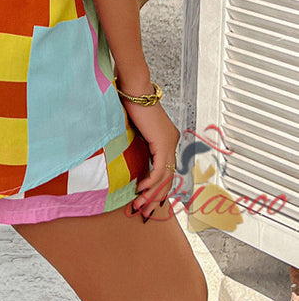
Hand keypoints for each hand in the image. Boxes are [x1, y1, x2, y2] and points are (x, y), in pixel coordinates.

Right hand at [123, 100, 179, 219]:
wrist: (134, 89)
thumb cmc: (130, 103)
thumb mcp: (134, 128)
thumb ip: (137, 143)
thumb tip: (129, 156)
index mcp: (166, 138)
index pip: (165, 169)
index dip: (157, 187)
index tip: (146, 199)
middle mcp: (172, 141)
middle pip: (168, 178)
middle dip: (156, 197)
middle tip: (146, 211)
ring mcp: (169, 143)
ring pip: (165, 178)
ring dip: (151, 194)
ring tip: (140, 205)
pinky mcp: (162, 143)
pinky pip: (159, 171)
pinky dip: (150, 183)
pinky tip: (140, 190)